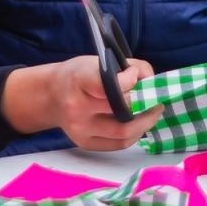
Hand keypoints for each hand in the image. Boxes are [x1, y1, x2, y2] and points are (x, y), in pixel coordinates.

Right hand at [4, 56, 162, 150]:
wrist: (50, 96)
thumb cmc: (78, 75)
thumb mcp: (98, 61)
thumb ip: (129, 66)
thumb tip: (152, 81)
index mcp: (79, 80)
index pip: (110, 85)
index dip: (130, 80)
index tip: (136, 74)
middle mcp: (77, 107)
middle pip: (122, 110)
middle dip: (146, 104)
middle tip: (156, 98)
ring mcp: (80, 129)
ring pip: (124, 132)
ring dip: (145, 122)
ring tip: (152, 112)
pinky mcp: (85, 143)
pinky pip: (119, 144)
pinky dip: (134, 134)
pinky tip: (138, 123)